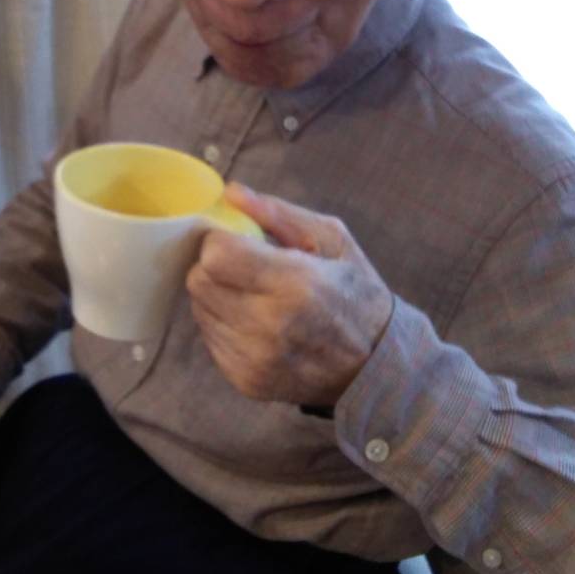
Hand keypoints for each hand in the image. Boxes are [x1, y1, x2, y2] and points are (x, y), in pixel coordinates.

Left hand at [186, 182, 393, 405]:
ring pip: (199, 309)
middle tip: (246, 267)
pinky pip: (209, 338)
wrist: (375, 366)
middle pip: (199, 281)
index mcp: (295, 285)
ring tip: (256, 296)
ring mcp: (255, 360)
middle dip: (215, 266)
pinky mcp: (245, 381)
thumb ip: (278, 213)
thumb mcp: (332, 239)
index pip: (215, 255)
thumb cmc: (355, 292)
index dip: (221, 240)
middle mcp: (270, 327)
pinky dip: (225, 324)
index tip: (240, 241)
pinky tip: (257, 323)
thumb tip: (230, 193)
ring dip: (219, 296)